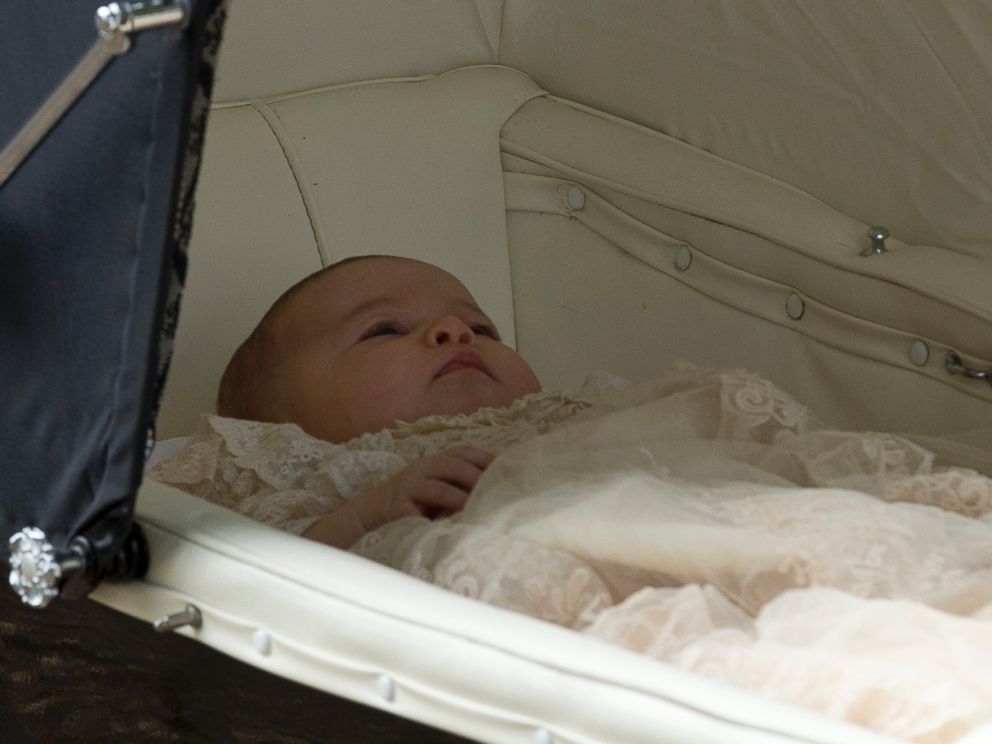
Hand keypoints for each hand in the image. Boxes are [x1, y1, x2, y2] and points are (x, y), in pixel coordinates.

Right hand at [354, 446, 493, 529]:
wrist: (371, 513)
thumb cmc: (413, 501)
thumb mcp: (436, 487)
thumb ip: (458, 485)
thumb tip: (497, 490)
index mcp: (434, 462)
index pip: (462, 452)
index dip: (483, 458)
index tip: (505, 468)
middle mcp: (422, 469)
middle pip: (452, 465)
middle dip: (474, 477)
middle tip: (495, 492)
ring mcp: (408, 488)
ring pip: (437, 489)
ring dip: (458, 499)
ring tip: (474, 510)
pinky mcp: (397, 509)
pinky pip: (416, 514)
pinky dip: (431, 521)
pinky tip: (447, 531)